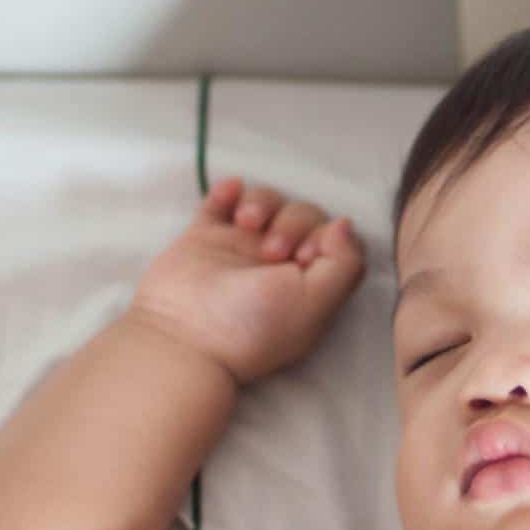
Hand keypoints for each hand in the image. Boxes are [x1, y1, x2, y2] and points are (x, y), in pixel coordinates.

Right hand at [126, 177, 367, 387]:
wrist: (183, 338)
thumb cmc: (253, 327)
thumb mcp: (315, 304)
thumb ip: (344, 264)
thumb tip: (346, 224)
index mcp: (307, 283)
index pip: (333, 240)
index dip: (327, 237)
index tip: (303, 256)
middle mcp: (277, 264)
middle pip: (302, 214)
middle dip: (292, 222)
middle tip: (271, 251)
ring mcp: (240, 249)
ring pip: (265, 202)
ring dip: (262, 202)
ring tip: (246, 223)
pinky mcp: (204, 239)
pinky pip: (220, 202)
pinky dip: (229, 191)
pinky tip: (230, 193)